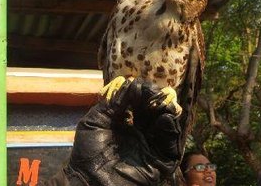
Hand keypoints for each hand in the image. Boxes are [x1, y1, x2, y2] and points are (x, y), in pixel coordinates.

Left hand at [42, 79, 182, 185]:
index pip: (143, 103)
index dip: (145, 93)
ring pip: (168, 125)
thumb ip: (114, 101)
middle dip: (158, 99)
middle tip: (155, 93)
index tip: (142, 86)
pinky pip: (172, 145)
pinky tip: (165, 118)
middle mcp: (143, 134)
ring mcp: (153, 148)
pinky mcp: (161, 162)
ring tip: (160, 103)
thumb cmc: (87, 152)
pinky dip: (171, 129)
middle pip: (158, 111)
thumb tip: (132, 83)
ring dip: (167, 110)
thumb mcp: (96, 119)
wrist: (88, 181)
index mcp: (128, 123)